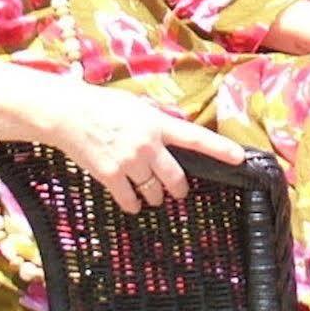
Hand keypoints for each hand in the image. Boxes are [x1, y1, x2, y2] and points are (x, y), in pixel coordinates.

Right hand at [45, 85, 245, 212]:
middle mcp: (148, 143)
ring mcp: (129, 161)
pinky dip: (133, 205)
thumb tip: (175, 134)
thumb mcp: (138, 107)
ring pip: (153, 192)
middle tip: (178, 191)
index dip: (220, 149)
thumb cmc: (104, 106)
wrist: (69, 114)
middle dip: (179, 188)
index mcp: (157, 123)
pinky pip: (129, 200)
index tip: (240, 158)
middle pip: (175, 177)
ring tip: (150, 194)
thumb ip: (158, 122)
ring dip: (154, 197)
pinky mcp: (110, 175)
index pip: (196, 138)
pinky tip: (132, 203)